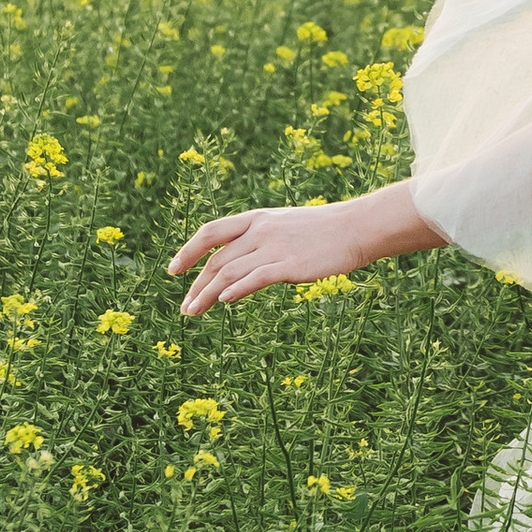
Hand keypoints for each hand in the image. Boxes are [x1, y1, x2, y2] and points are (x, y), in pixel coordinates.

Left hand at [169, 178, 443, 314]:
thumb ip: (263, 240)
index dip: (188, 251)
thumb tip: (246, 265)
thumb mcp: (288, 226)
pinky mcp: (289, 265)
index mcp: (258, 219)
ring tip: (193, 312)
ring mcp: (274, 247)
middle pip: (216, 260)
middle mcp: (260, 231)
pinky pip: (254, 278)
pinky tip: (222, 302)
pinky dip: (234, 290)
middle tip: (185, 308)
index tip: (174, 270)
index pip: (211, 232)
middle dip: (196, 285)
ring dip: (206, 294)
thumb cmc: (326, 231)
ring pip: (228, 272)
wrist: (358, 227)